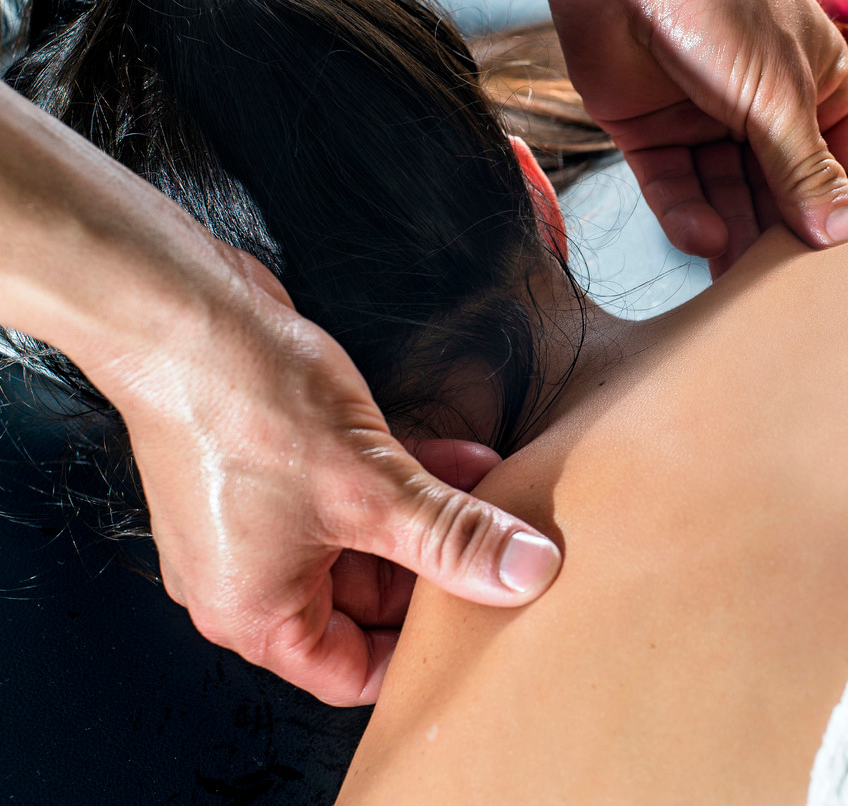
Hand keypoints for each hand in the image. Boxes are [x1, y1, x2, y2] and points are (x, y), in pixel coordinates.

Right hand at [105, 250, 560, 705]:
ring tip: (503, 505)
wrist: (183, 314)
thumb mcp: (371, 491)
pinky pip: (362, 491)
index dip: (424, 657)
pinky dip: (412, 481)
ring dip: (437, 519)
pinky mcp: (284, 464)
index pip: (354, 672)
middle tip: (509, 562)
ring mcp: (268, 517)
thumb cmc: (245, 411)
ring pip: (375, 539)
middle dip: (444, 574)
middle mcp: (255, 575)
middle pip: (372, 603)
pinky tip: (471, 460)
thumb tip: (525, 573)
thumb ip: (453, 538)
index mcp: (256, 612)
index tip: (489, 628)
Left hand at [503, 0, 847, 276]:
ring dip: (732, 234)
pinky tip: (700, 236)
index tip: (846, 264)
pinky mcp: (651, 132)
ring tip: (739, 275)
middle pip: (780, 189)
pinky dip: (685, 215)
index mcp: (815, 84)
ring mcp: (705, 119)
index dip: (846, 210)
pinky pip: (674, 189)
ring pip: (726, 196)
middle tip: (785, 289)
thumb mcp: (778, 94)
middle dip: (780, 233)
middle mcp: (763, 105)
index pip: (845, 163)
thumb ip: (807, 171)